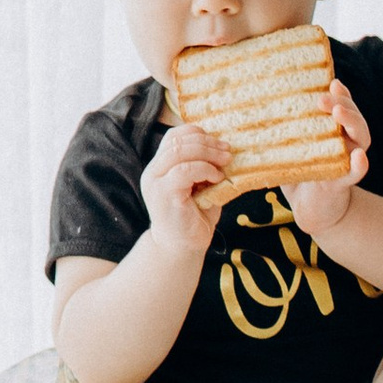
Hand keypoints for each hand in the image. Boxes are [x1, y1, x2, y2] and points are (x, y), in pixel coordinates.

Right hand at [141, 121, 230, 252]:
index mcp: (160, 166)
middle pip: (178, 141)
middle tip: (228, 152)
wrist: (182, 248)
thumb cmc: (193, 218)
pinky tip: (218, 178)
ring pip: (180, 151)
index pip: (174, 136)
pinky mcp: (164, 193)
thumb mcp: (200, 186)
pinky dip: (205, 169)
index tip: (219, 144)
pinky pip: (184, 170)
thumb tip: (226, 149)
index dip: (198, 134)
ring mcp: (155, 181)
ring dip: (208, 153)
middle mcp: (153, 171)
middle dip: (207, 143)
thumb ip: (204, 167)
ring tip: (226, 161)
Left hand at [286, 76, 371, 239]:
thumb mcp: (287, 148)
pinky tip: (358, 156)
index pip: (341, 106)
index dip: (340, 93)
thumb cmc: (297, 176)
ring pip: (361, 138)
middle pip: (352, 117)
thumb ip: (278, 130)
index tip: (332, 81)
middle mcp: (345, 143)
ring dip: (352, 122)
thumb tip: (247, 108)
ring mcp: (346, 162)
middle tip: (322, 98)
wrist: (309, 211)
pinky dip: (359, 165)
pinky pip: (355, 173)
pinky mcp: (342, 184)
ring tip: (338, 113)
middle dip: (342, 103)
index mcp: (332, 131)